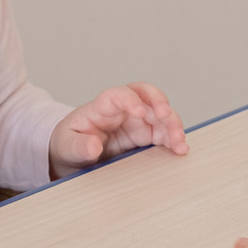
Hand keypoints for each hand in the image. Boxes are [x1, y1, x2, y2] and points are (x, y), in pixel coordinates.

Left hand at [51, 82, 188, 176]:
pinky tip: (180, 149)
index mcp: (102, 107)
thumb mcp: (67, 146)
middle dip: (159, 103)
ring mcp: (137, 122)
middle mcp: (123, 110)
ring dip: (172, 124)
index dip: (130, 99)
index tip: (139, 112)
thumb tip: (92, 146)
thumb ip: (78, 146)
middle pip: (146, 95)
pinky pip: (164, 132)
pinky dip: (174, 139)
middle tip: (166, 116)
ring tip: (179, 142)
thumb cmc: (71, 142)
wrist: (76, 153)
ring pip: (160, 114)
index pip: (117, 94)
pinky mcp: (146, 135)